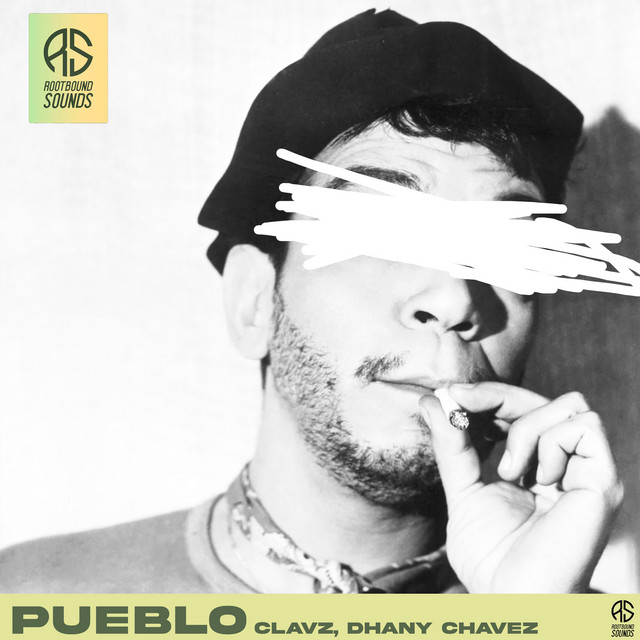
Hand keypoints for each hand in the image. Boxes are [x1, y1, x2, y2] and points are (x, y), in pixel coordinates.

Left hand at [419, 382, 622, 592]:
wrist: (510, 599)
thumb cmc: (489, 556)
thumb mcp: (462, 488)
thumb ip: (451, 445)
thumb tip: (433, 400)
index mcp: (535, 466)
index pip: (520, 410)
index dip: (488, 394)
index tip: (450, 395)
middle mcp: (565, 465)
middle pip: (542, 398)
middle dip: (496, 393)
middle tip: (460, 401)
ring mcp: (587, 472)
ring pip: (567, 405)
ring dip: (525, 428)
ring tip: (510, 472)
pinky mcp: (603, 481)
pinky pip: (584, 426)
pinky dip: (551, 442)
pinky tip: (538, 479)